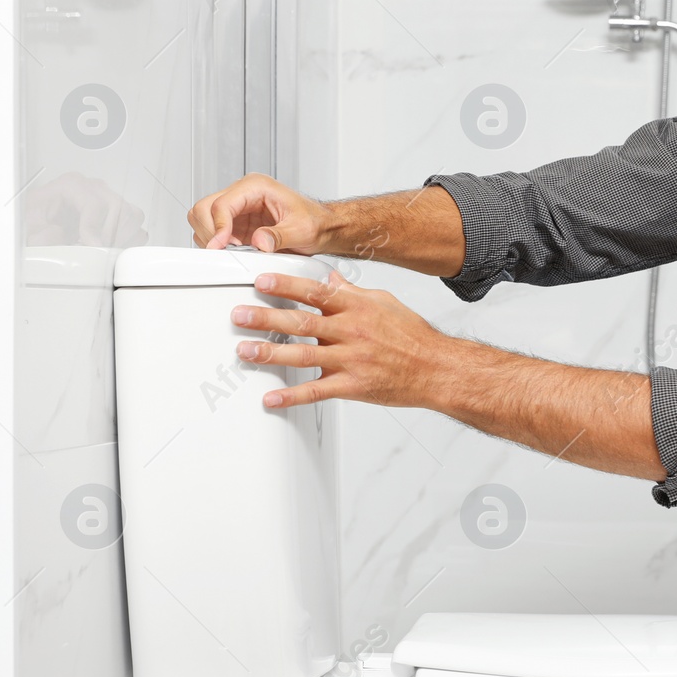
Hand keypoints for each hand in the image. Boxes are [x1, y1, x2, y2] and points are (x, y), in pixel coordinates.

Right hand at [189, 173, 333, 252]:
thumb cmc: (314, 222)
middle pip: (204, 208)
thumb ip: (279, 236)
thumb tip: (259, 243)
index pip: (222, 204)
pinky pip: (214, 232)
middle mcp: (243, 194)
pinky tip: (236, 251)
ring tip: (234, 251)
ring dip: (212, 238)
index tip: (221, 246)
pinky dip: (218, 243)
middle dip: (210, 232)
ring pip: (203, 218)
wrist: (322, 227)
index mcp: (256, 186)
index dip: (218, 227)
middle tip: (225, 251)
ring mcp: (238, 208)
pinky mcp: (237, 223)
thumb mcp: (301, 230)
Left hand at [230, 269, 443, 408]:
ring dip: (270, 353)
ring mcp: (351, 360)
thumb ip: (353, 292)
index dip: (286, 286)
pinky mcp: (353, 386)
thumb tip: (330, 279)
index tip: (261, 281)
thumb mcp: (384, 302)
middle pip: (301, 323)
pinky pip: (317, 392)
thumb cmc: (413, 336)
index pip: (315, 292)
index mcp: (357, 308)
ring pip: (303, 356)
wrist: (436, 368)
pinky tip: (271, 398)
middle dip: (266, 318)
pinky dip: (292, 397)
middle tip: (240, 315)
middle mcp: (351, 332)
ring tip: (245, 350)